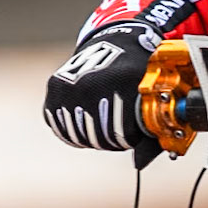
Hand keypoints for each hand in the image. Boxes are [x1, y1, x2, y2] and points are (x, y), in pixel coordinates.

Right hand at [43, 21, 161, 160]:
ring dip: (93, 136)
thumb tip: (138, 165)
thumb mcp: (152, 100)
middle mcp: (90, 82)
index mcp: (119, 83)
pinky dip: (75, 130)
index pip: (122, 137)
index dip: (131, 139)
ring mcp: (70, 85)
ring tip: (105, 122)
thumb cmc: (141, 74)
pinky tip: (88, 119)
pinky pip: (62, 127)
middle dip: (113, 140)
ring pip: (79, 136)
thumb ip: (151, 135)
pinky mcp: (54, 88)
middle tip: (120, 128)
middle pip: (99, 138)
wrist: (118, 42)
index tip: (136, 129)